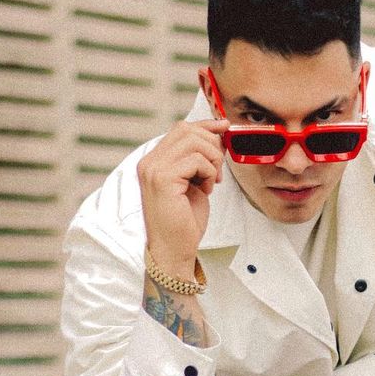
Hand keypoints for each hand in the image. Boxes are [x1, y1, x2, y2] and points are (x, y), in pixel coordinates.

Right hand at [137, 118, 228, 277]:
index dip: (206, 125)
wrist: (173, 250)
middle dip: (212, 145)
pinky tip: (205, 190)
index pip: (180, 129)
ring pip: (193, 141)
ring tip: (211, 182)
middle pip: (187, 130)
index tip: (225, 127)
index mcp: (155, 161)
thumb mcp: (194, 183)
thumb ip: (199, 160)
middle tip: (217, 171)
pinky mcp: (162, 179)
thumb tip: (219, 136)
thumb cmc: (184, 222)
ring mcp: (153, 169)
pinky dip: (208, 172)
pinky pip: (195, 160)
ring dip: (212, 160)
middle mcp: (149, 162)